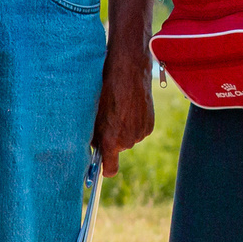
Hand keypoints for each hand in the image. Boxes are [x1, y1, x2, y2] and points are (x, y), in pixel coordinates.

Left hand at [92, 45, 154, 179]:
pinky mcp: (149, 125)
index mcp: (110, 140)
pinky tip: (130, 107)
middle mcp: (127, 141)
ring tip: (119, 108)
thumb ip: (93, 134)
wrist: (128, 71)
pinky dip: (134, 122)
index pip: (109, 169)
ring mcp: (140, 134)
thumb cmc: (105, 90)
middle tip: (107, 118)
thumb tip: (93, 145)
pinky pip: (139, 130)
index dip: (104, 168)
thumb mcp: (92, 114)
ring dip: (124, 129)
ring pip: (128, 138)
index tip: (101, 164)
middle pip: (117, 148)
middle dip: (111, 138)